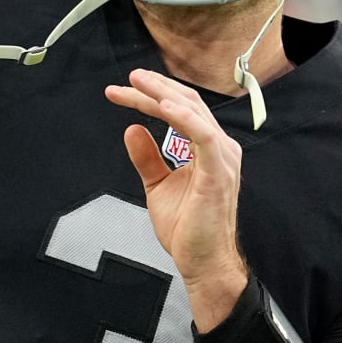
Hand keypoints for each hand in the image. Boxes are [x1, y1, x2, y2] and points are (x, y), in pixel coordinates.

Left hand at [104, 68, 249, 329]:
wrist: (202, 262)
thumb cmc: (188, 229)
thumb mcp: (157, 185)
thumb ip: (147, 157)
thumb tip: (132, 129)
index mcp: (208, 149)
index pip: (180, 110)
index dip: (150, 97)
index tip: (120, 92)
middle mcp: (220, 148)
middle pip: (186, 104)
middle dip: (154, 89)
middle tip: (127, 80)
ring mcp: (222, 158)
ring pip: (193, 112)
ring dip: (163, 95)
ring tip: (137, 84)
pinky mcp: (219, 172)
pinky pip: (204, 136)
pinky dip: (184, 118)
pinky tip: (163, 108)